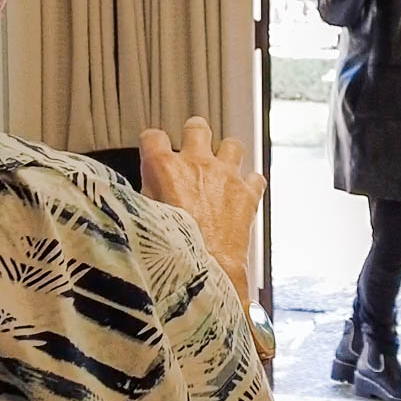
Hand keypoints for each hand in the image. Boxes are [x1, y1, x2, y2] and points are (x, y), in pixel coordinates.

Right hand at [139, 117, 266, 304]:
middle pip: (197, 128)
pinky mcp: (248, 194)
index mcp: (164, 168)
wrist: (206, 273)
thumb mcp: (145, 219)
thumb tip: (150, 189)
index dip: (153, 144)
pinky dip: (250, 184)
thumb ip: (149, 196)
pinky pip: (255, 178)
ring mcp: (225, 176)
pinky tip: (242, 195)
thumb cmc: (171, 252)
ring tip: (221, 168)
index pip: (153, 137)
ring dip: (226, 154)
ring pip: (232, 145)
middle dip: (194, 134)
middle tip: (193, 147)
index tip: (155, 151)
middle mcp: (196, 165)